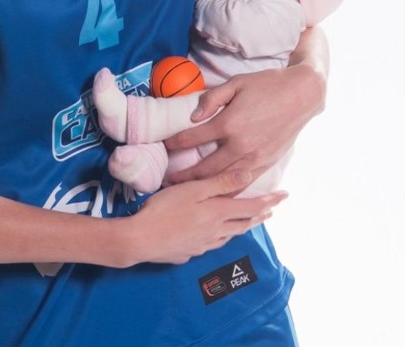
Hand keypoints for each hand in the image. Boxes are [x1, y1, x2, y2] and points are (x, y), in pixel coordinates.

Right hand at [129, 168, 286, 264]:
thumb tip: (249, 175)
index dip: (269, 200)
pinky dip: (222, 235)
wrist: (141, 240)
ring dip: (243, 226)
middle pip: (244, 223)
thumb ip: (221, 183)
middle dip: (260, 215)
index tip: (285, 195)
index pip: (251, 206)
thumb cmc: (164, 210)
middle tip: (272, 210)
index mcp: (218, 213)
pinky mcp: (190, 252)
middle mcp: (216, 231)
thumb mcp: (193, 190)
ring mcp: (203, 244)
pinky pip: (213, 242)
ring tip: (249, 220)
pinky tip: (215, 234)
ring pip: (230, 234)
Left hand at [162, 65, 321, 182]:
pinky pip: (244, 182)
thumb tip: (193, 117)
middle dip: (183, 176)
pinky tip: (217, 194)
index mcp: (229, 124)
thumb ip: (212, 99)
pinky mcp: (267, 163)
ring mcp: (255, 158)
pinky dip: (228, 190)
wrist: (301, 95)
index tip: (163, 148)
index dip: (175, 144)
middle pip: (204, 168)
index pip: (193, 138)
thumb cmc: (267, 85)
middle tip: (166, 181)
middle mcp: (240, 145)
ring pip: (223, 180)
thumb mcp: (236, 83)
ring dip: (203, 187)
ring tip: (185, 191)